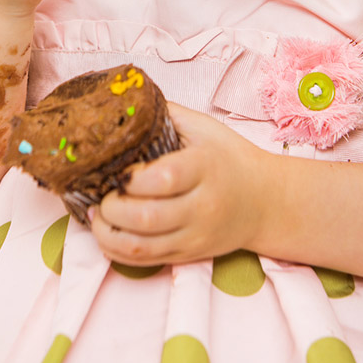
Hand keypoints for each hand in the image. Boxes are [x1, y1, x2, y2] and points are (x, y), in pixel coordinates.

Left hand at [90, 103, 265, 264]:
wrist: (265, 201)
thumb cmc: (230, 158)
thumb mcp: (204, 128)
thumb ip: (166, 114)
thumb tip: (127, 100)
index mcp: (203, 168)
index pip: (163, 179)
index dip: (130, 178)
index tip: (116, 170)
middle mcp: (201, 206)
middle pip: (146, 217)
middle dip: (111, 208)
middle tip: (101, 192)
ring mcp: (195, 235)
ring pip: (142, 247)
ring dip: (107, 234)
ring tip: (97, 215)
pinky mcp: (188, 255)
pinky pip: (146, 262)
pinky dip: (118, 251)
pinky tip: (107, 233)